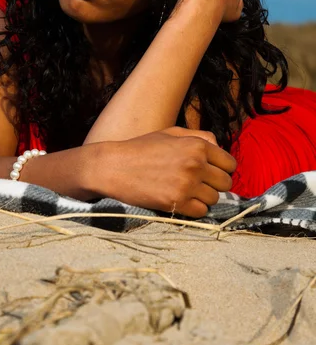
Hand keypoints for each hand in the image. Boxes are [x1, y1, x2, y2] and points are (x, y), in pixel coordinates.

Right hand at [96, 126, 236, 217]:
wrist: (114, 166)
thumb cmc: (141, 148)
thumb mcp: (171, 133)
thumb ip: (198, 136)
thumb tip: (219, 146)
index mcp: (196, 145)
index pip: (230, 163)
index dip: (222, 169)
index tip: (211, 172)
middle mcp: (195, 164)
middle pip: (225, 183)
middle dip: (215, 184)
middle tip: (199, 184)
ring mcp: (187, 184)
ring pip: (214, 199)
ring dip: (203, 197)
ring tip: (186, 192)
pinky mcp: (176, 202)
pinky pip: (201, 212)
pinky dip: (194, 209)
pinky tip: (181, 201)